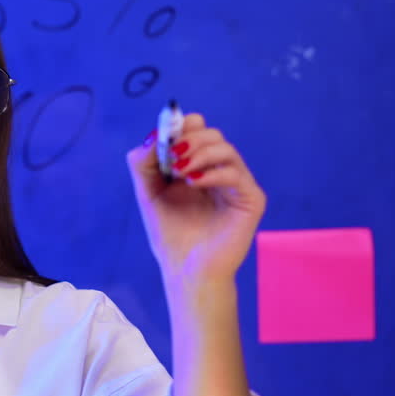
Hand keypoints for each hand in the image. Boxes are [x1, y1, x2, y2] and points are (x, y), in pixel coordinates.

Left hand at [125, 113, 266, 285]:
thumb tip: (153, 136)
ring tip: (179, 172)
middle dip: (189, 140)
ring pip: (225, 148)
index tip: (165, 139)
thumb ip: (144, 163)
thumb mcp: (148, 192)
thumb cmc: (169, 233)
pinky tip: (194, 183)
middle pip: (212, 134)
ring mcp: (237, 184)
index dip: (181, 127)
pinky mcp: (251, 200)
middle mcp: (219, 170)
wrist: (185, 269)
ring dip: (199, 153)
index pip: (197, 129)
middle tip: (171, 157)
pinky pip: (237, 173)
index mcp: (197, 165)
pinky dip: (213, 173)